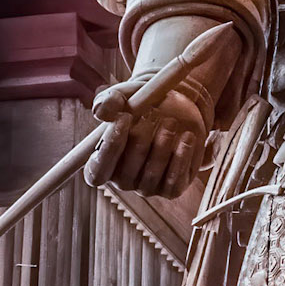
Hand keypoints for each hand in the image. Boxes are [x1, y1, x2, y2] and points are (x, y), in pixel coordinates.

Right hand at [84, 75, 210, 197]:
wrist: (175, 109)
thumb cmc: (141, 104)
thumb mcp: (124, 96)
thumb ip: (109, 101)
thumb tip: (101, 113)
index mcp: (102, 164)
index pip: (97, 171)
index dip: (109, 147)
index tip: (124, 117)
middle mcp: (122, 181)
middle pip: (126, 174)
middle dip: (140, 142)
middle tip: (153, 115)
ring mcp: (147, 187)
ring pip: (151, 175)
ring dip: (162, 146)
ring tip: (171, 121)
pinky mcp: (171, 189)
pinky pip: (174, 181)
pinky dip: (181, 157)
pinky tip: (187, 136)